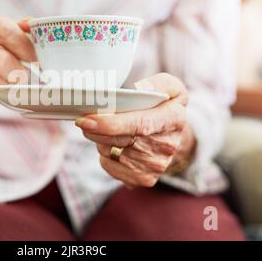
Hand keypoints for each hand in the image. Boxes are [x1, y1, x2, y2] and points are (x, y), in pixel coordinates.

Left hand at [75, 73, 195, 188]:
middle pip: (119, 140)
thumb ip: (158, 83)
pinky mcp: (144, 179)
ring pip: (110, 153)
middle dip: (96, 130)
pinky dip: (106, 155)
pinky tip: (115, 145)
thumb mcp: (170, 87)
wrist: (174, 136)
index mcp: (173, 119)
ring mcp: (155, 165)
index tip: (86, 120)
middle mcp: (166, 146)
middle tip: (87, 119)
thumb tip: (140, 89)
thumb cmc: (165, 107)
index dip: (109, 124)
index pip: (139, 125)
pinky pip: (110, 166)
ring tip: (109, 130)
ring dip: (101, 141)